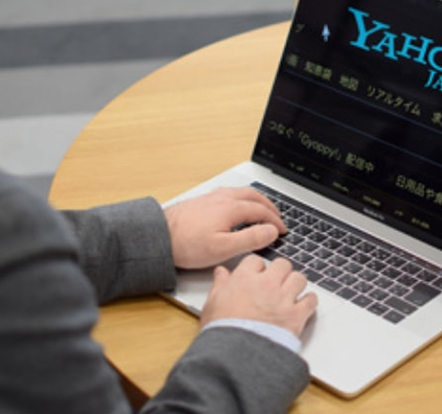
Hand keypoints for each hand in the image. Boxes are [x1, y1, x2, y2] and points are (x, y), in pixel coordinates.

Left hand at [164, 187, 285, 268]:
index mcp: (231, 208)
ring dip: (256, 200)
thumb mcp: (224, 248)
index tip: (282, 230)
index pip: (261, 211)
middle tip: (277, 216)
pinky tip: (236, 206)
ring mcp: (211, 197)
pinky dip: (242, 198)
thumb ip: (250, 239)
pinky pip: (229, 194)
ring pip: (241, 192)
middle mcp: (222, 198)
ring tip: (261, 208)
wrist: (158, 236)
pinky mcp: (201, 201)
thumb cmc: (187, 244)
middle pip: (253, 196)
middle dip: (269, 206)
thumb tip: (271, 231)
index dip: (275, 221)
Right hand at [201, 255, 317, 336]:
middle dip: (279, 272)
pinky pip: (311, 300)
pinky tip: (302, 306)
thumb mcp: (212, 304)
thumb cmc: (222, 331)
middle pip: (282, 264)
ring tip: (290, 293)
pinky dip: (309, 302)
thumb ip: (219, 284)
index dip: (257, 268)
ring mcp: (283, 299)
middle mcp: (266, 284)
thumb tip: (221, 272)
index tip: (256, 275)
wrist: (236, 355)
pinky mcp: (296, 315)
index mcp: (244, 278)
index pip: (256, 260)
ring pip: (299, 279)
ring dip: (295, 284)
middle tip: (276, 283)